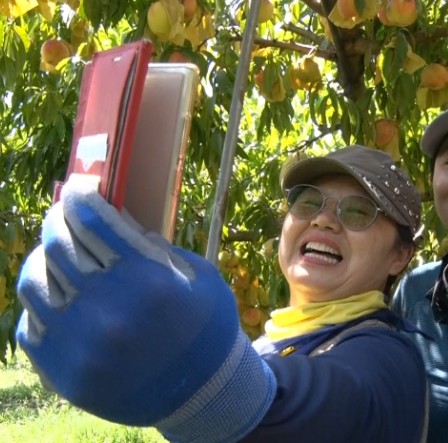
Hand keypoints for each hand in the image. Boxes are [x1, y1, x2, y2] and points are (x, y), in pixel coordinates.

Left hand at [16, 177, 274, 441]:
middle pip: (59, 246)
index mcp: (147, 282)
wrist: (201, 394)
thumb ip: (160, 250)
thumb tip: (118, 223)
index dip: (81, 197)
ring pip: (35, 283)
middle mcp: (108, 310)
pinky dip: (41, 302)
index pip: (94, 222)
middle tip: (61, 214)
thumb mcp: (202, 279)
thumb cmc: (207, 328)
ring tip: (53, 252)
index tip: (78, 188)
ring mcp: (80, 344)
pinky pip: (32, 324)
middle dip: (58, 221)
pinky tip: (55, 293)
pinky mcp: (63, 371)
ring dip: (42, 258)